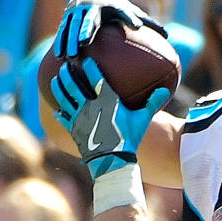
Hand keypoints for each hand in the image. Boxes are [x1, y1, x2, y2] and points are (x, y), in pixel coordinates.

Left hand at [51, 57, 169, 177]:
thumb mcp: (142, 120)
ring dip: (59, 87)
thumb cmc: (129, 139)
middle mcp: (90, 106)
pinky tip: (57, 110)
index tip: (86, 59)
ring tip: (56, 80)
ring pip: (65, 98)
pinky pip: (64, 119)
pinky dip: (60, 114)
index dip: (90, 67)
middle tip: (65, 65)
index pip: (96, 78)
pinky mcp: (74, 130)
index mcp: (107, 101)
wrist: (113, 161)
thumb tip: (165, 89)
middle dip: (68, 73)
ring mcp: (80, 118)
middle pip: (74, 84)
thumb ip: (151, 103)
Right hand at [55, 0, 167, 59]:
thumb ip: (147, 22)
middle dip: (85, 29)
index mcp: (110, 4)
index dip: (130, 16)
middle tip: (84, 43)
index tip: (137, 26)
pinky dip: (61, 42)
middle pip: (88, 19)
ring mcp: (77, 12)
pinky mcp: (67, 18)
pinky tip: (61, 57)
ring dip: (69, 40)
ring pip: (71, 26)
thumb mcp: (130, 11)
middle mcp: (91, 7)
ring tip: (70, 56)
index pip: (121, 10)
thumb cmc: (115, 7)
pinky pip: (63, 31)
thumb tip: (168, 36)